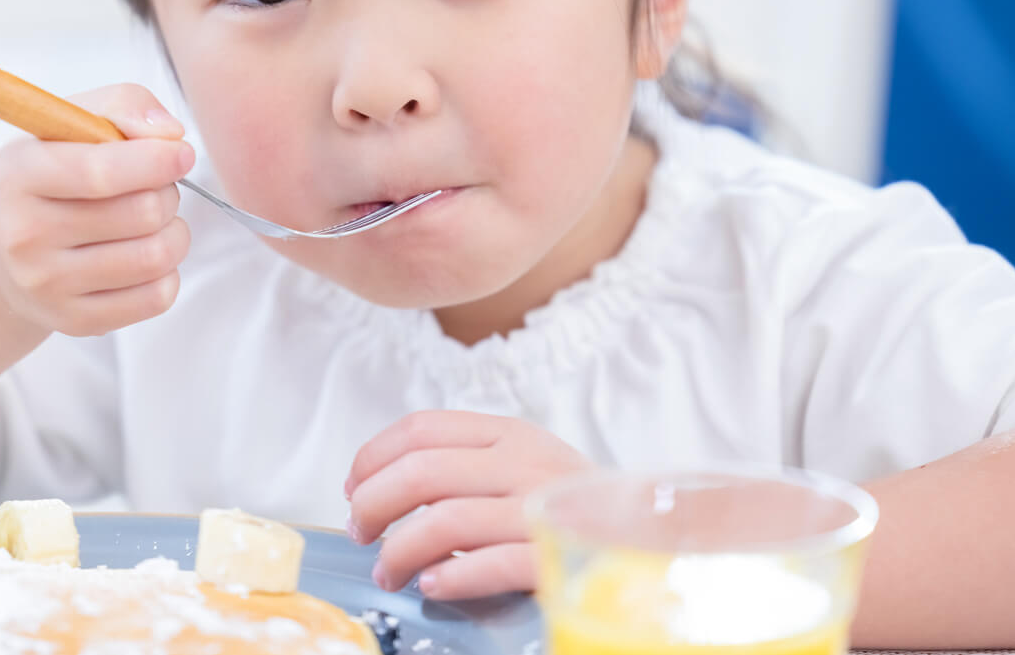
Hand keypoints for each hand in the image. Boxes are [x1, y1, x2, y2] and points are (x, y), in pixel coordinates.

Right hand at [0, 83, 193, 337]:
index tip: (183, 153)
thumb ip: (124, 106)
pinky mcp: (75, 321)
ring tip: (156, 220)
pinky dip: (168, 272)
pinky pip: (157, 297)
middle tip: (156, 187)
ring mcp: (47, 285)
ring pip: (156, 257)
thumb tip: (170, 134)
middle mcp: (25, 235)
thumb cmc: (50, 174)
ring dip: (174, 231)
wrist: (1, 253)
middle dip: (167, 192)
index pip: (100, 172)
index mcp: (19, 175)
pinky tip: (145, 254)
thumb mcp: (69, 123)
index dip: (156, 161)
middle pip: (142, 213)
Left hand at [344, 411, 586, 599]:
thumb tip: (383, 484)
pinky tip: (433, 585)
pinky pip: (489, 565)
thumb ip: (468, 463)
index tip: (352, 487)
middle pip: (421, 472)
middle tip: (359, 533)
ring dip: (400, 551)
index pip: (422, 428)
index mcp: (510, 433)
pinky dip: (450, 576)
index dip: (373, 456)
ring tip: (389, 573)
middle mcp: (525, 463)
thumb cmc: (575, 506)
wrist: (662, 537)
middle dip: (373, 504)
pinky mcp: (558, 558)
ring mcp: (543, 510)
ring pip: (445, 521)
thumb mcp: (525, 464)